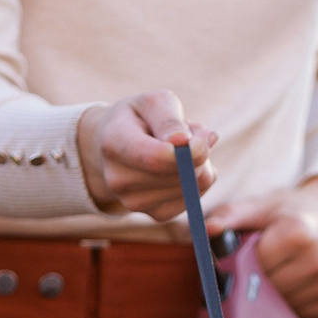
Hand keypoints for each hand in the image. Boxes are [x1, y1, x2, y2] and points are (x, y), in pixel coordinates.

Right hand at [76, 90, 216, 219]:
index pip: (158, 158)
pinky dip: (198, 181)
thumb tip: (185, 142)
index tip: (203, 135)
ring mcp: (134, 202)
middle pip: (181, 174)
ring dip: (200, 165)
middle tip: (190, 135)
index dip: (190, 149)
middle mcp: (118, 179)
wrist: (117, 145)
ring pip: (193, 187)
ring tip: (180, 150)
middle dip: (199, 152)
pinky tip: (182, 168)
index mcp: (114, 144)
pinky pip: (195, 199)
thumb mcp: (153, 103)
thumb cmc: (140, 118)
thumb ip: (169, 118)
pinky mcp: (154, 214)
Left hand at [205, 177, 317, 317]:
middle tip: (260, 269)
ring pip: (283, 307)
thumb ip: (232, 214)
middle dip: (257, 283)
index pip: (255, 266)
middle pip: (268, 289)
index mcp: (299, 233)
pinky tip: (297, 285)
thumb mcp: (265, 206)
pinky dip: (294, 306)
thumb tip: (207, 229)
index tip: (245, 257)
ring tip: (281, 275)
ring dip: (274, 298)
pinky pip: (303, 314)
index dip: (244, 264)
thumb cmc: (297, 211)